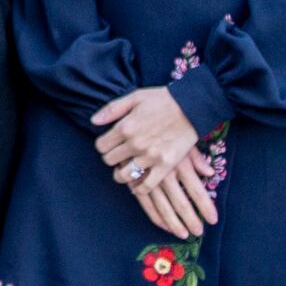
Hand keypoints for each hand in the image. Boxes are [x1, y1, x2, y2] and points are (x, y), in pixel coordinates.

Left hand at [94, 87, 213, 237]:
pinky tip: (138, 183)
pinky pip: (146, 186)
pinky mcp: (165, 165)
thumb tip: (93, 121)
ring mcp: (150, 156)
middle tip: (119, 156)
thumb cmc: (163, 99)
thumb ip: (112, 109)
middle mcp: (135, 143)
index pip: (101, 146)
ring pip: (124, 176)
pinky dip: (139, 188)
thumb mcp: (135, 97)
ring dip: (122, 175)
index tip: (110, 145)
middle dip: (112, 158)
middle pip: (109, 161)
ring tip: (126, 170)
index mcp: (125, 127)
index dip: (103, 146)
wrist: (192, 106)